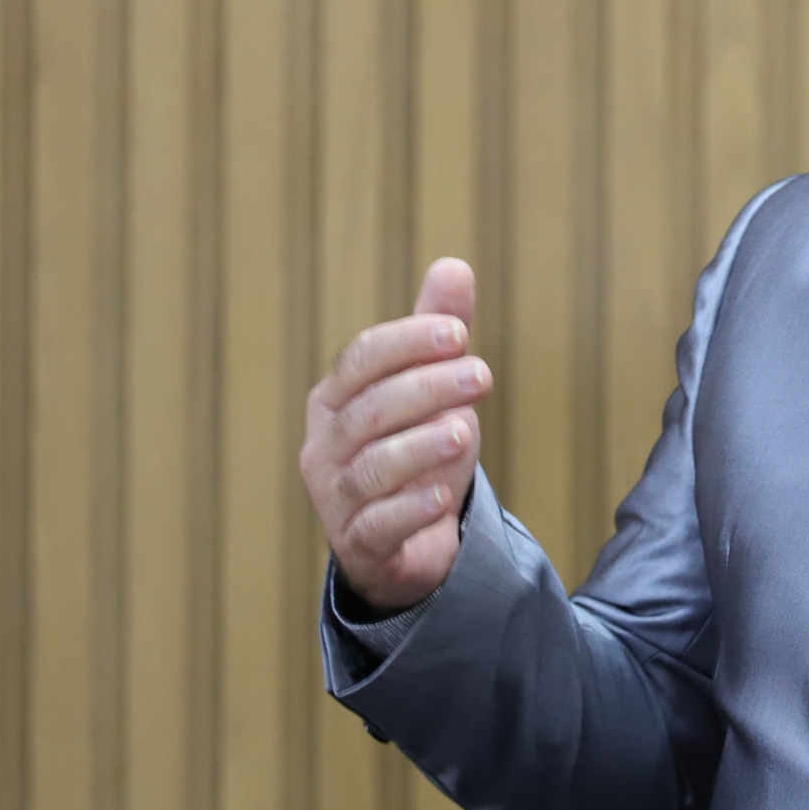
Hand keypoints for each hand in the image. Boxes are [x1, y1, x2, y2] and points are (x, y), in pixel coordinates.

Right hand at [301, 258, 491, 612]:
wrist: (404, 542)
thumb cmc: (414, 450)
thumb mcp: (430, 389)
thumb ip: (436, 332)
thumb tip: (455, 265)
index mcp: (336, 400)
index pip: (362, 360)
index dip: (408, 342)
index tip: (460, 331)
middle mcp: (326, 446)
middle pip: (370, 411)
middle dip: (426, 388)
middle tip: (482, 374)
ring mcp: (337, 499)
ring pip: (371, 469)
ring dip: (420, 447)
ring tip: (466, 432)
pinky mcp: (360, 545)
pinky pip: (378, 526)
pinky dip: (409, 509)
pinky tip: (442, 495)